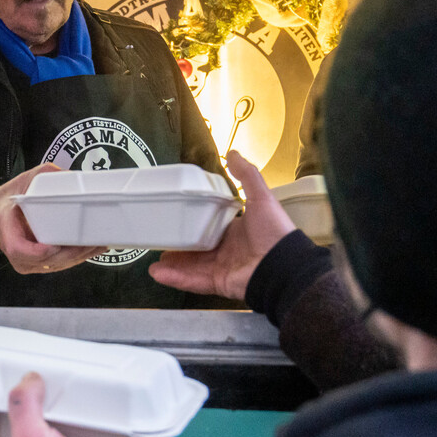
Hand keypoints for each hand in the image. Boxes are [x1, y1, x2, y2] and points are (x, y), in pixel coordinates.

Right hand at [0, 163, 105, 273]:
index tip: (55, 245)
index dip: (39, 252)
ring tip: (99, 245)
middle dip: (72, 254)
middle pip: (47, 261)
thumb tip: (68, 175)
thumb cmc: (7, 200)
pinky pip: (57, 265)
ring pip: (56, 265)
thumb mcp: (21, 182)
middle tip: (92, 241)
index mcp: (8, 234)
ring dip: (78, 258)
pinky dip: (75, 259)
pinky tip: (91, 250)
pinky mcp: (38, 265)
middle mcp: (17, 255)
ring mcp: (28, 263)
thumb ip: (42, 176)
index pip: (20, 250)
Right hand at [149, 150, 295, 299]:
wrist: (283, 265)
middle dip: (177, 248)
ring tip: (152, 261)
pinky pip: (193, 281)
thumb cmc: (274, 231)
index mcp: (235, 231)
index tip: (175, 219)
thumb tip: (233, 153)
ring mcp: (222, 268)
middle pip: (196, 249)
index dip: (192, 224)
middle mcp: (227, 251)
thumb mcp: (261, 197)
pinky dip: (176, 278)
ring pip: (190, 267)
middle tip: (159, 241)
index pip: (208, 228)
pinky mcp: (219, 283)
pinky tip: (159, 273)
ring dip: (171, 265)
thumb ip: (246, 175)